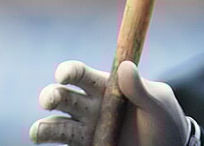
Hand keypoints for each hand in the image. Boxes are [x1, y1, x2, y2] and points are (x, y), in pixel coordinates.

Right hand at [30, 60, 191, 145]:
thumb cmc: (164, 120)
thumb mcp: (159, 103)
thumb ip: (141, 88)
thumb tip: (125, 66)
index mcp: (105, 86)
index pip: (80, 74)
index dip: (68, 71)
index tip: (63, 75)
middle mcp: (90, 106)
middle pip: (61, 97)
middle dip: (51, 96)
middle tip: (49, 101)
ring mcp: (87, 130)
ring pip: (56, 125)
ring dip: (43, 127)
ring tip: (38, 133)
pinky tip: (50, 145)